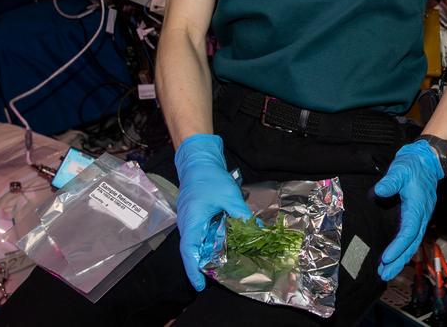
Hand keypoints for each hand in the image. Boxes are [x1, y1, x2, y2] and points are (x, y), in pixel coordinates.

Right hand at [174, 133, 251, 290]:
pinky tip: (227, 244)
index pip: (189, 252)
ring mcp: (191, 221)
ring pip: (199, 243)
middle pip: (195, 251)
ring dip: (211, 253)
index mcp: (192, 222)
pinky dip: (212, 241)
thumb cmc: (210, 178)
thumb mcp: (229, 197)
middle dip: (206, 265)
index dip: (193, 271)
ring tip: (228, 264)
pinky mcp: (196, 217)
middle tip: (222, 277)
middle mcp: (188, 225)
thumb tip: (258, 232)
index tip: (200, 286)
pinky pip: (202, 234)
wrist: (198, 161)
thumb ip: (242, 215)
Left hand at [372, 139, 443, 280]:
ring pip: (412, 243)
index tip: (386, 257)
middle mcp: (421, 215)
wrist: (426, 160)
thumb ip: (391, 181)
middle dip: (398, 260)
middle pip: (411, 243)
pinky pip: (410, 237)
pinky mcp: (416, 216)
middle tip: (385, 274)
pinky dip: (403, 250)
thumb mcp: (401, 169)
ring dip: (400, 259)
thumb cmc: (413, 164)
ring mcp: (420, 217)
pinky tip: (394, 258)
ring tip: (387, 272)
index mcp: (418, 206)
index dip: (398, 246)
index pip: (409, 231)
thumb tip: (379, 191)